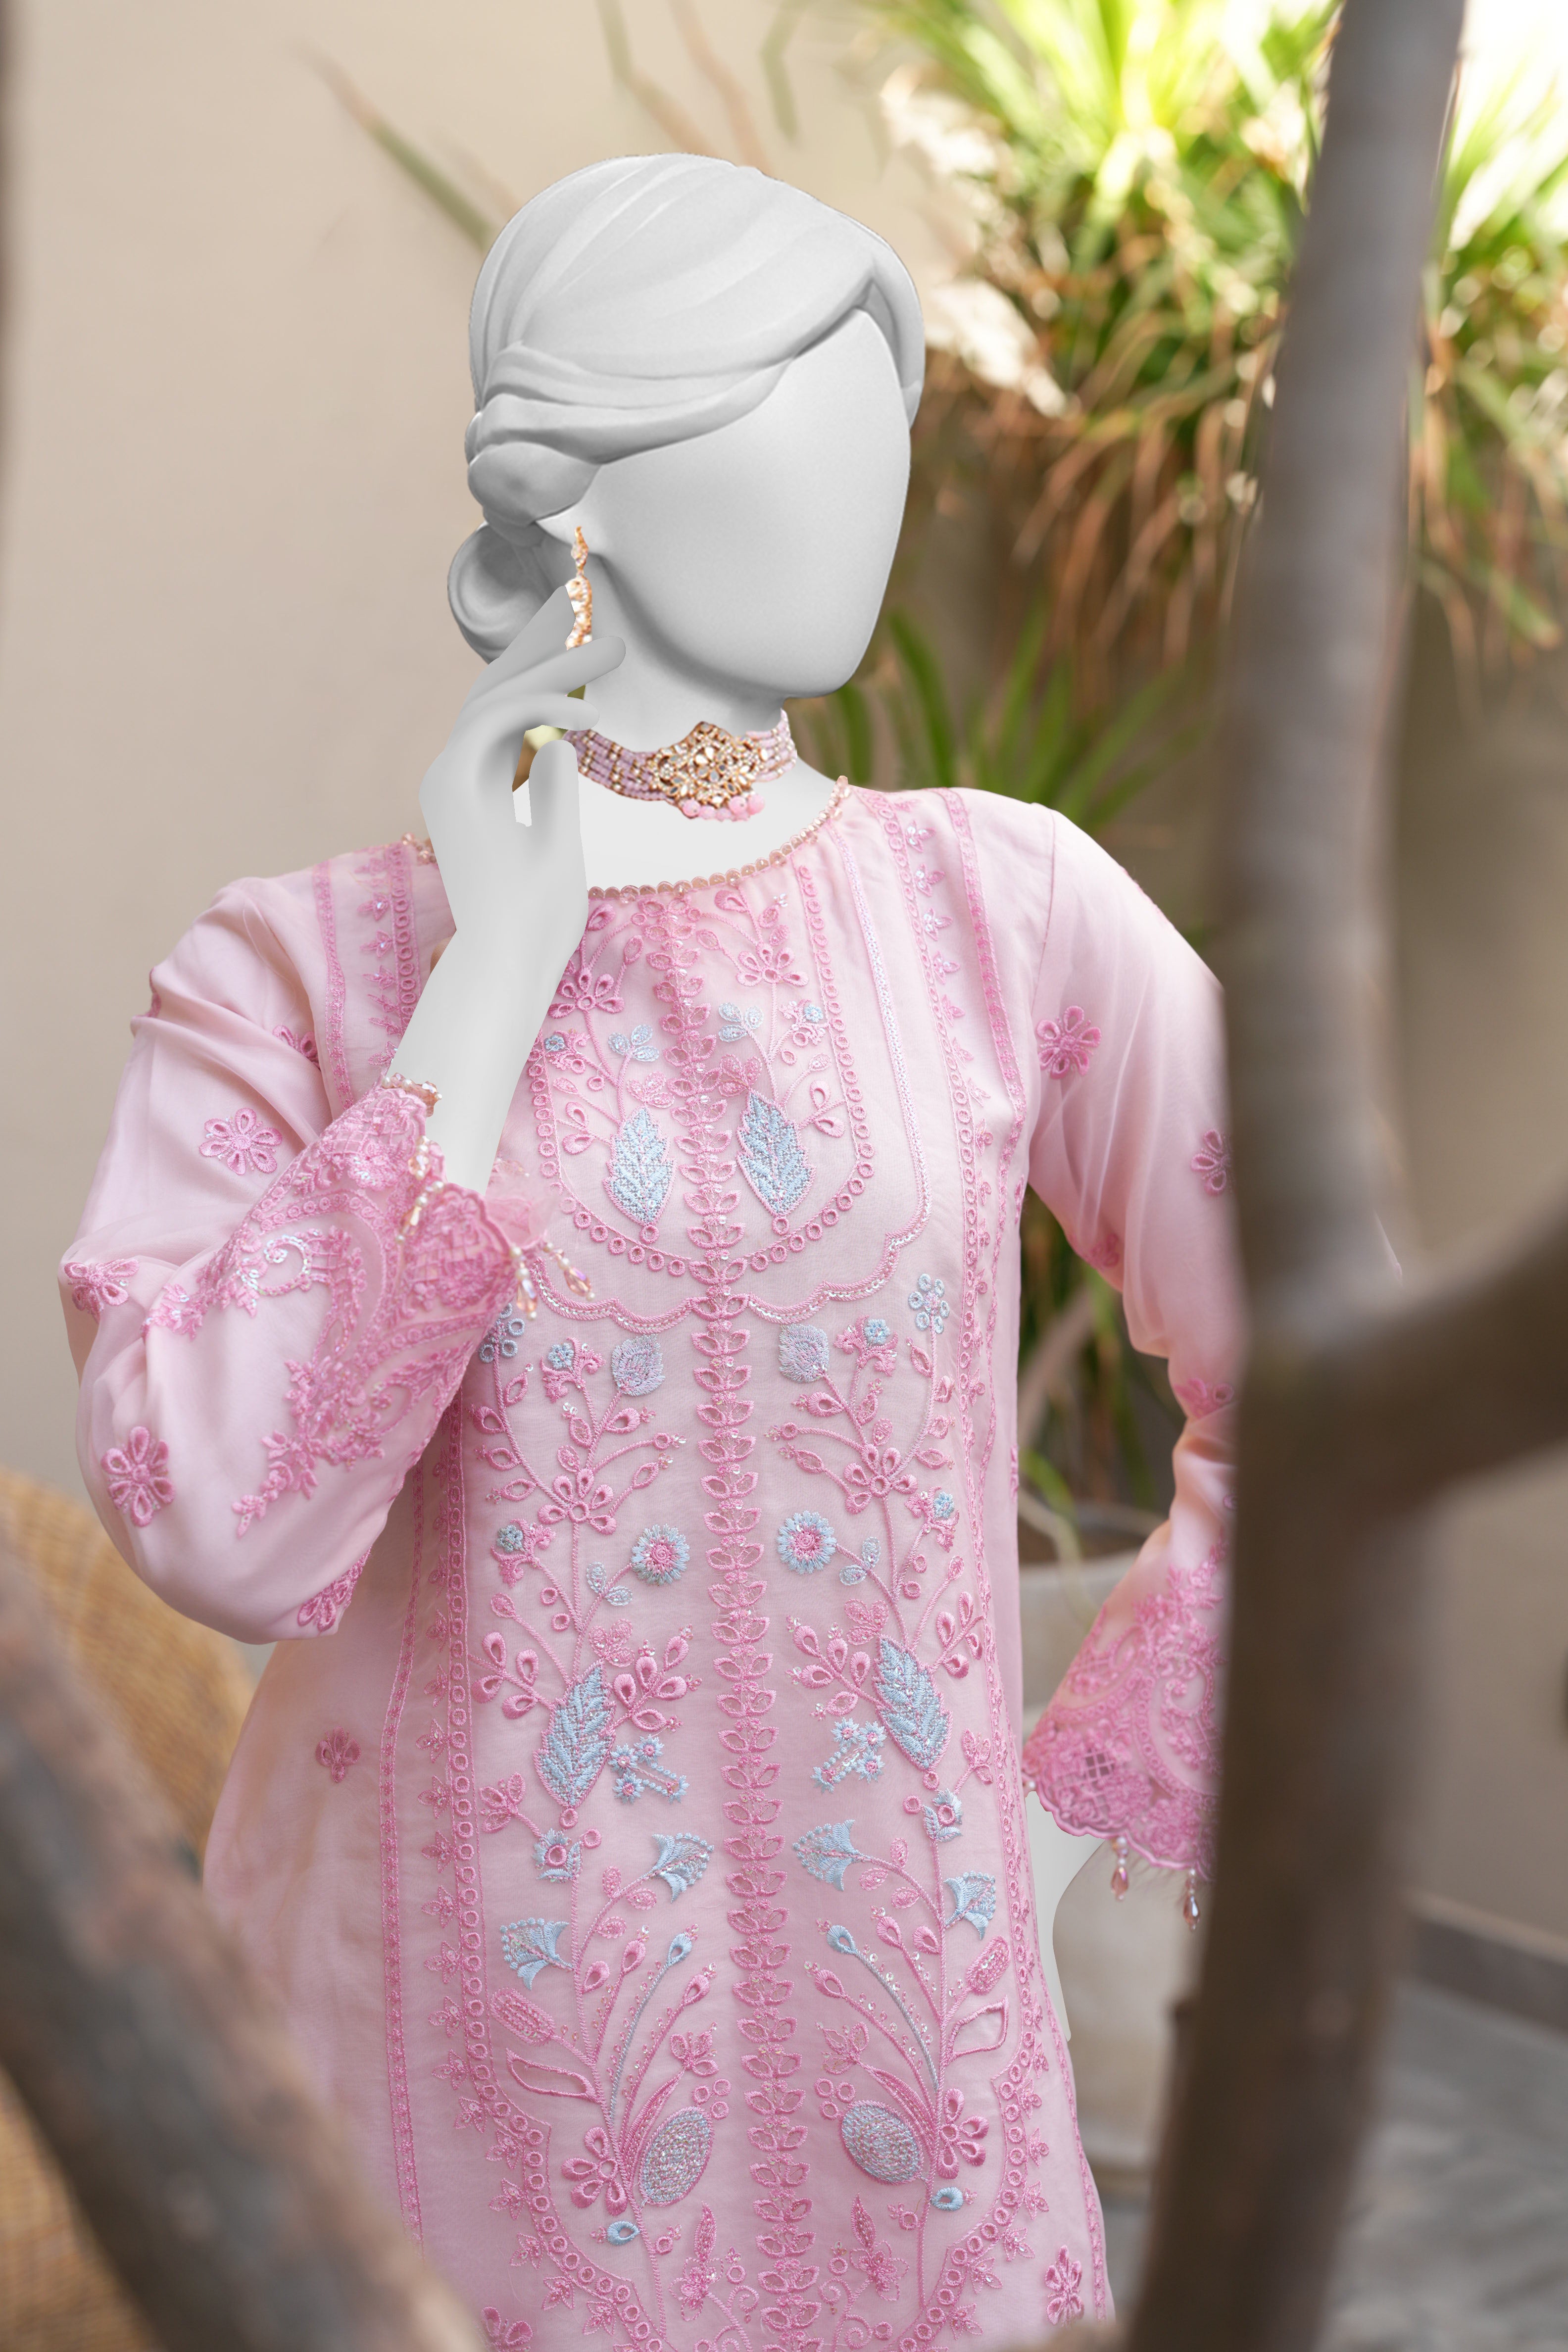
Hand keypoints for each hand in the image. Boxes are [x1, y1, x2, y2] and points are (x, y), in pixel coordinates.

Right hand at [388, 591, 624, 1191]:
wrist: (513, 962)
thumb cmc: (537, 921)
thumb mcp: (559, 843)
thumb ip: (552, 793)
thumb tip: (559, 747)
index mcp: (475, 785)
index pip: (509, 707)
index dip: (543, 660)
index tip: (580, 626)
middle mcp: (454, 772)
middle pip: (496, 683)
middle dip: (542, 636)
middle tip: (585, 594)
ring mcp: (448, 777)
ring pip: (498, 693)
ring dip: (557, 663)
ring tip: (612, 644)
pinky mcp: (453, 785)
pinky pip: (498, 721)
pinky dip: (544, 707)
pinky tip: (591, 712)